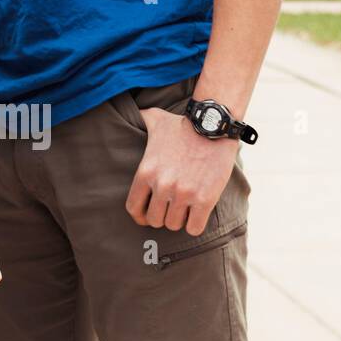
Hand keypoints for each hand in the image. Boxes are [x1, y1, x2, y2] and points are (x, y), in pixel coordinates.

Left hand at [126, 107, 238, 235]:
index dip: (139, 215)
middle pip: (155, 220)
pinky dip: (195, 225)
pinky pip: (194, 228)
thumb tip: (127, 112)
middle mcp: (162, 185)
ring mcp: (183, 194)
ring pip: (174, 225)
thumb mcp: (153, 119)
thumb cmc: (182, 125)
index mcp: (146, 172)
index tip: (147, 215)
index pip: (133, 207)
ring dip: (179, 220)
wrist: (212, 127)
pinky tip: (197, 214)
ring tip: (184, 210)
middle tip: (169, 210)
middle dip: (161, 217)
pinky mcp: (205, 199)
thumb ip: (138, 119)